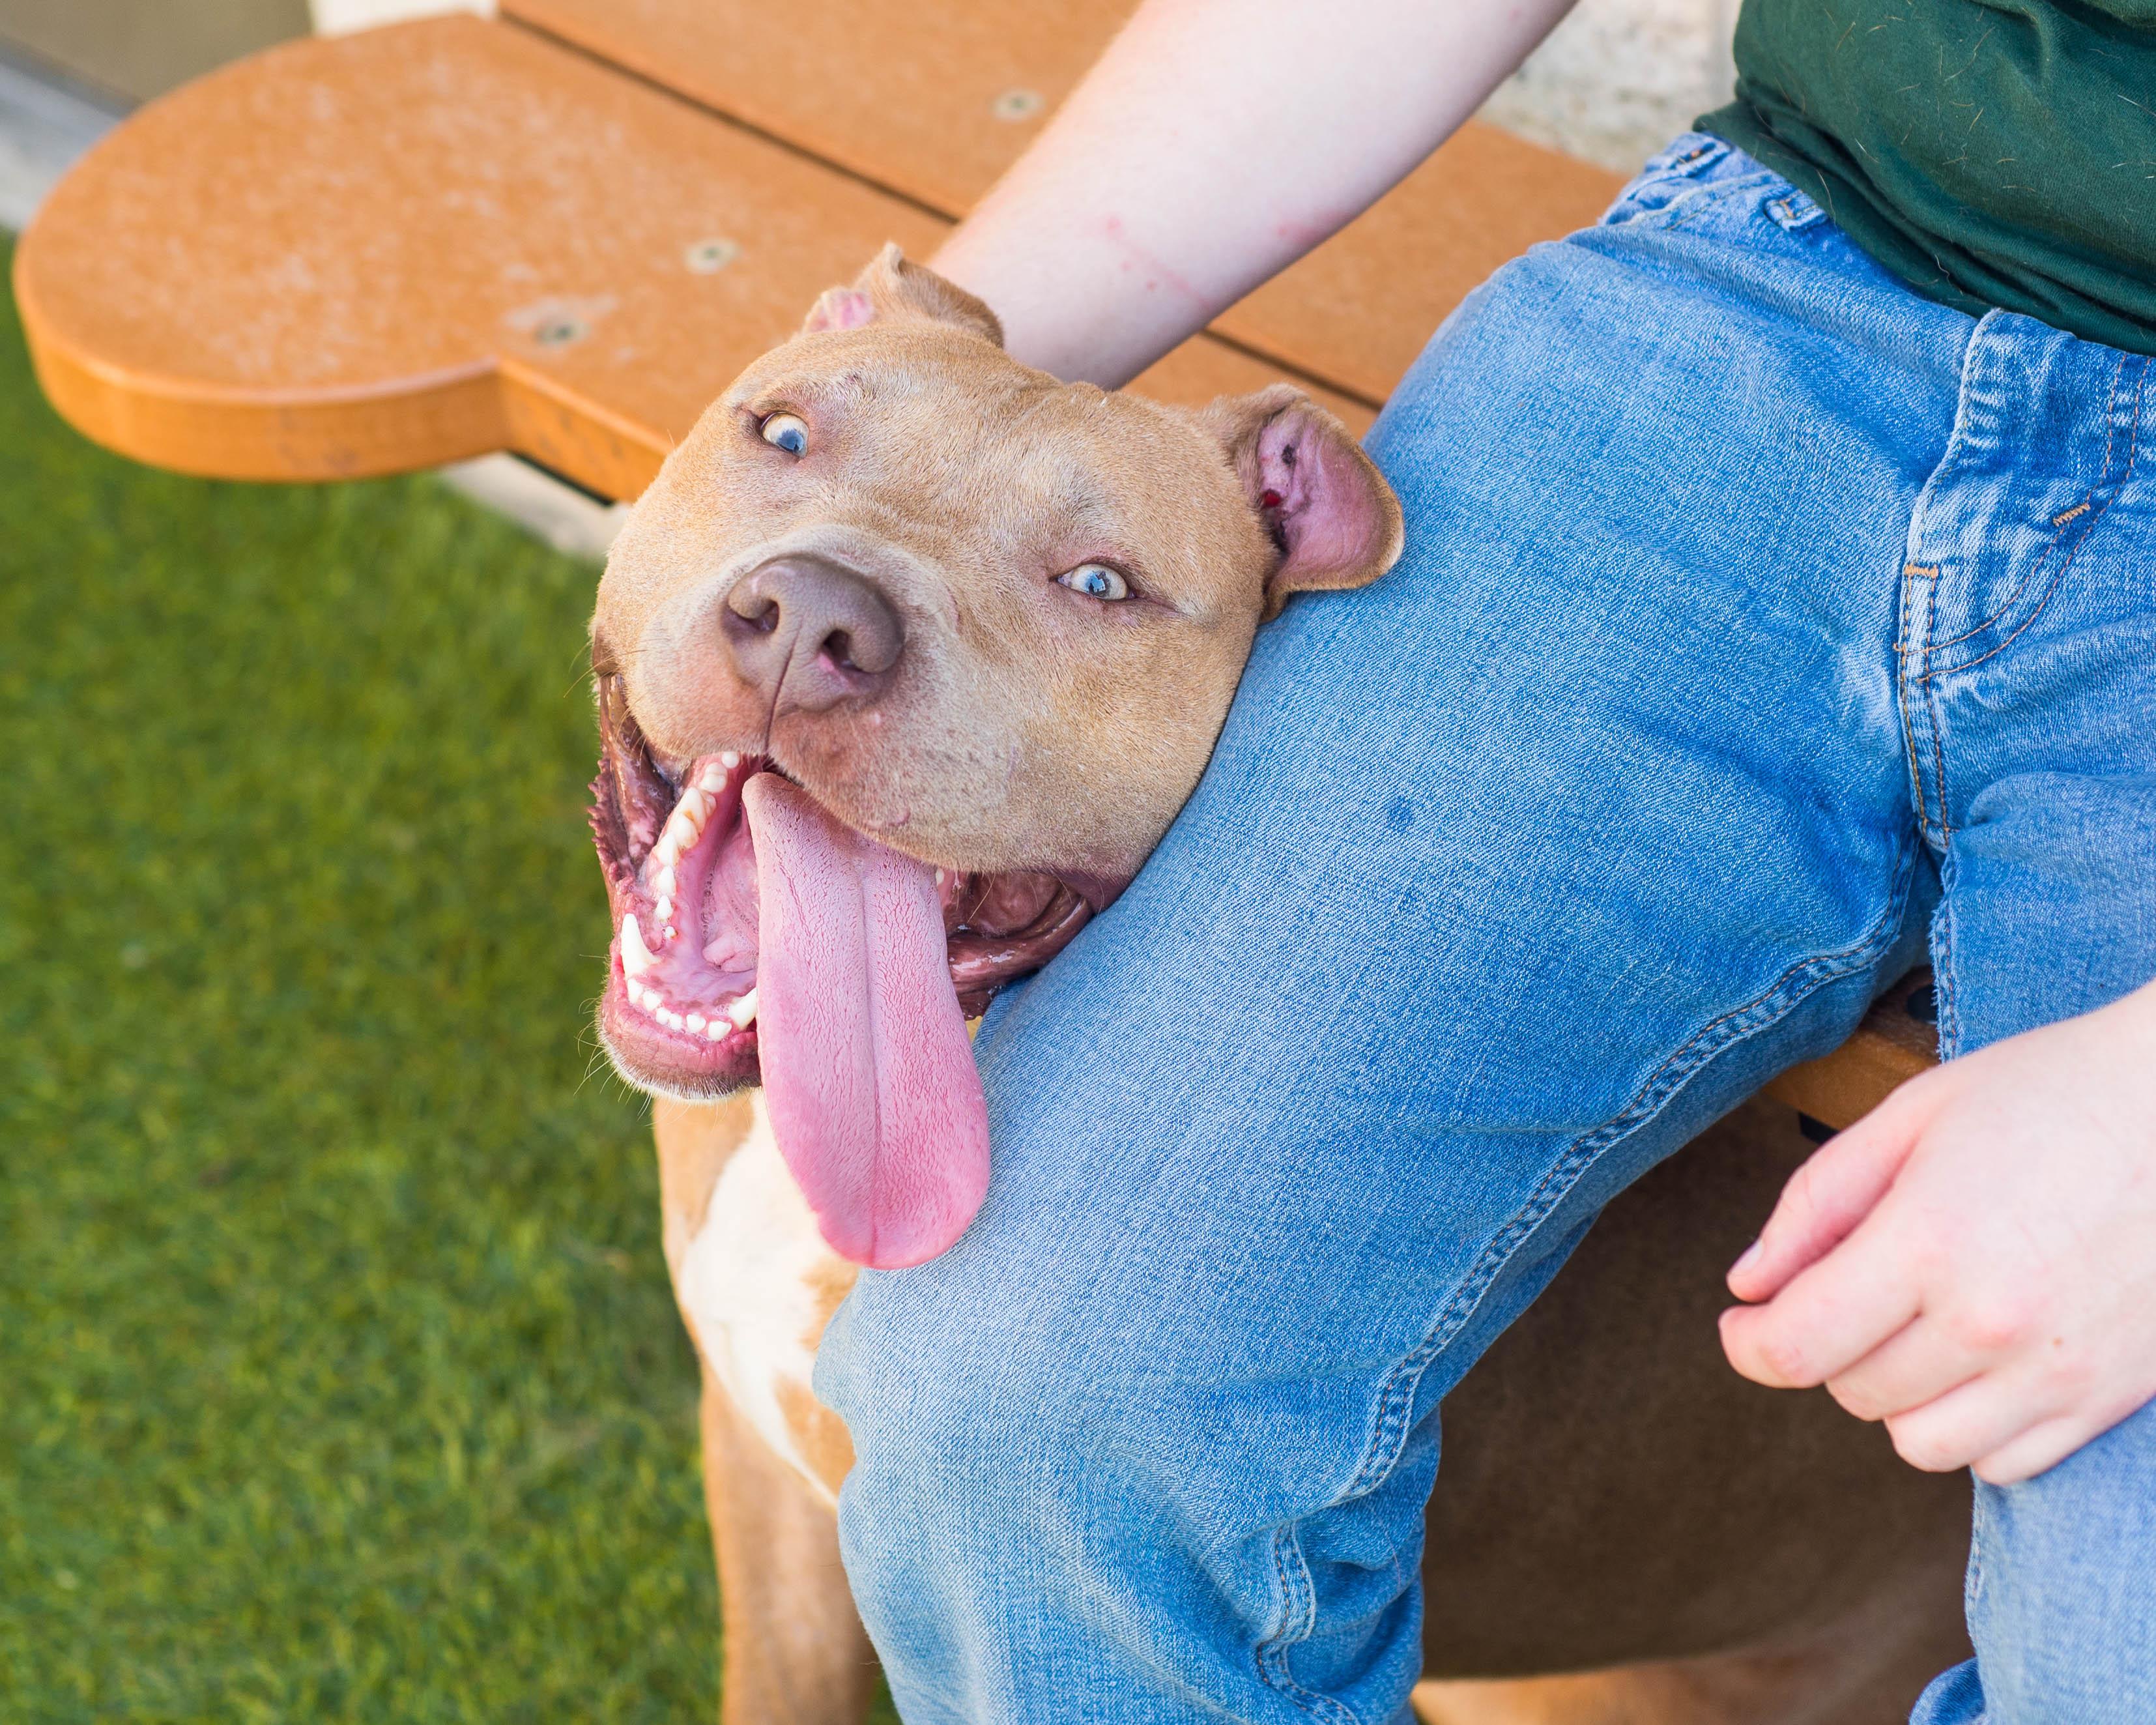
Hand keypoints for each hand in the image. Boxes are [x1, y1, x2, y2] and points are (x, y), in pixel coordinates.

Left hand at [1721, 979, 2155, 1484]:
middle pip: (1852, 1391)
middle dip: (1827, 1346)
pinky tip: (1977, 1359)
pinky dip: (1970, 1425)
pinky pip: (2002, 1462)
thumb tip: (1748, 1283)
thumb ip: (1814, 1203)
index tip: (1741, 1323)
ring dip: (1895, 1395)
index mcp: (1928, 1242)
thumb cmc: (2052, 1095)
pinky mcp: (2106, 1399)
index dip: (1747, 1344)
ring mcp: (2057, 1372)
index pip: (1796, 1348)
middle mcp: (1990, 1323)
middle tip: (1852, 1289)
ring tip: (1915, 1324)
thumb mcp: (1912, 1116)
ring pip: (1921, 1442)